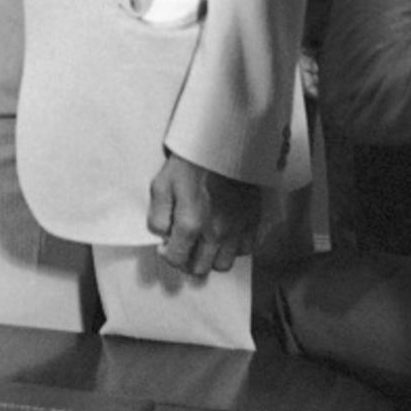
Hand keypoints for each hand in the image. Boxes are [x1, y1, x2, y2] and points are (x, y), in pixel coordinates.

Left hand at [147, 152, 261, 277]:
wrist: (223, 142)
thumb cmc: (191, 161)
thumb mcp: (161, 184)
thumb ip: (158, 216)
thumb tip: (162, 236)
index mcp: (190, 223)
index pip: (177, 259)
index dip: (168, 255)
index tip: (167, 245)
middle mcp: (216, 232)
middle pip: (200, 268)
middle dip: (188, 260)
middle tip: (184, 246)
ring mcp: (237, 228)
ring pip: (223, 264)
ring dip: (211, 257)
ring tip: (204, 242)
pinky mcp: (253, 220)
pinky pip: (245, 249)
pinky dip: (234, 247)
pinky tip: (224, 234)